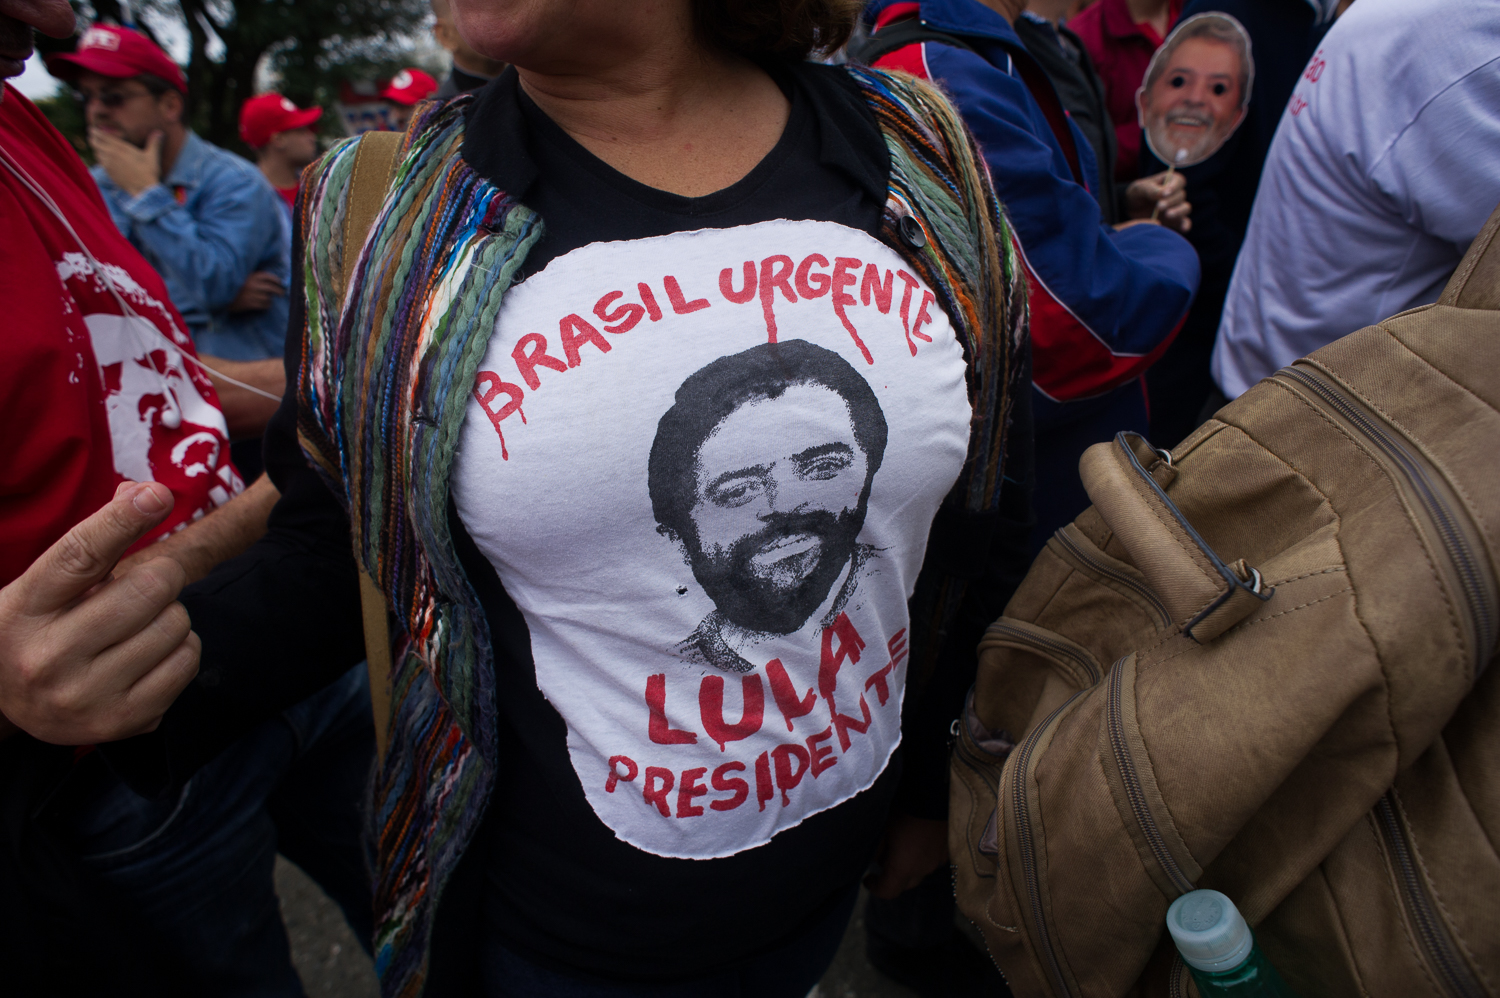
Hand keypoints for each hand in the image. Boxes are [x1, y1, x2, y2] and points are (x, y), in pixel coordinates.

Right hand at [0, 482, 200, 744]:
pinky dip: (181, 649)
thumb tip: (147, 493)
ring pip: (176, 624)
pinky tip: (150, 654)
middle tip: (145, 587)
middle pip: (147, 588)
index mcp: (23, 609)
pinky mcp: (121, 723)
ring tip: (138, 626)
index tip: (157, 496)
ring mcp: (84, 696)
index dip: (122, 520)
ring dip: (171, 615)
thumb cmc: (39, 626)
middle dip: (160, 577)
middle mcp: (47, 657)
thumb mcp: (43, 584)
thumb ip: (94, 539)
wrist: (5, 703)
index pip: (78, 555)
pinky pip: (187, 662)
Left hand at [89, 127, 162, 197]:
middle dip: (93, 139)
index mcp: (121, 147)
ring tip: (97, 146)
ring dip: (96, 149)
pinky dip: (100, 159)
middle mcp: (112, 154)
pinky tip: (103, 159)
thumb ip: (154, 143)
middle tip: (91, 136)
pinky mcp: (109, 173)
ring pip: (96, 153)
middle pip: (95, 143)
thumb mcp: (152, 155)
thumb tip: (160, 132)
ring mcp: (108, 164)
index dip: (96, 132)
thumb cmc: (148, 171)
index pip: (103, 136)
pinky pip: (100, 163)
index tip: (92, 129)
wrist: (143, 189)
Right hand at [229, 271, 285, 312]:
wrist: (221, 294)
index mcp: (251, 276)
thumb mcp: (243, 277)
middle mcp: (252, 284)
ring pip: (267, 298)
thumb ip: (254, 277)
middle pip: (271, 288)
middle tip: (282, 293)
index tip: (280, 282)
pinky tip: (265, 305)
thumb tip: (269, 281)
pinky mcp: (248, 304)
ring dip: (270, 299)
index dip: (276, 280)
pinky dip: (266, 305)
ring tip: (269, 300)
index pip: (268, 276)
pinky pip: (263, 305)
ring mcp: (251, 294)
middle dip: (278, 291)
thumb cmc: (234, 285)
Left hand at [865, 812, 948, 899]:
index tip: (868, 879)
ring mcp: (937, 861)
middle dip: (892, 878)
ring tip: (900, 849)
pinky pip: (931, 861)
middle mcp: (923, 870)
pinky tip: (916, 843)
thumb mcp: (883, 830)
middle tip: (883, 863)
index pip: (888, 891)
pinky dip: (921, 858)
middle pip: (904, 885)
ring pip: (919, 873)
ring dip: (908, 868)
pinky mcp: (947, 851)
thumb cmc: (903, 812)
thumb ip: (877, 850)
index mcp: (904, 868)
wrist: (934, 795)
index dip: (875, 888)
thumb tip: (875, 860)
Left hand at [1125, 169, 1191, 232]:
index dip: (1174, 186)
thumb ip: (1151, 190)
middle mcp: (1176, 194)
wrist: (1130, 210)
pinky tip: (1182, 228)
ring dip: (1178, 211)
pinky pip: (1185, 223)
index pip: (1179, 181)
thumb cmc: (1136, 194)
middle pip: (1181, 195)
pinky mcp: (1175, 221)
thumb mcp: (1139, 189)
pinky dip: (1185, 225)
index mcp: (1170, 181)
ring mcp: (1177, 208)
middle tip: (1159, 206)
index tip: (1165, 193)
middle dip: (1170, 201)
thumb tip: (1163, 193)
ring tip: (1167, 215)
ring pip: (1185, 208)